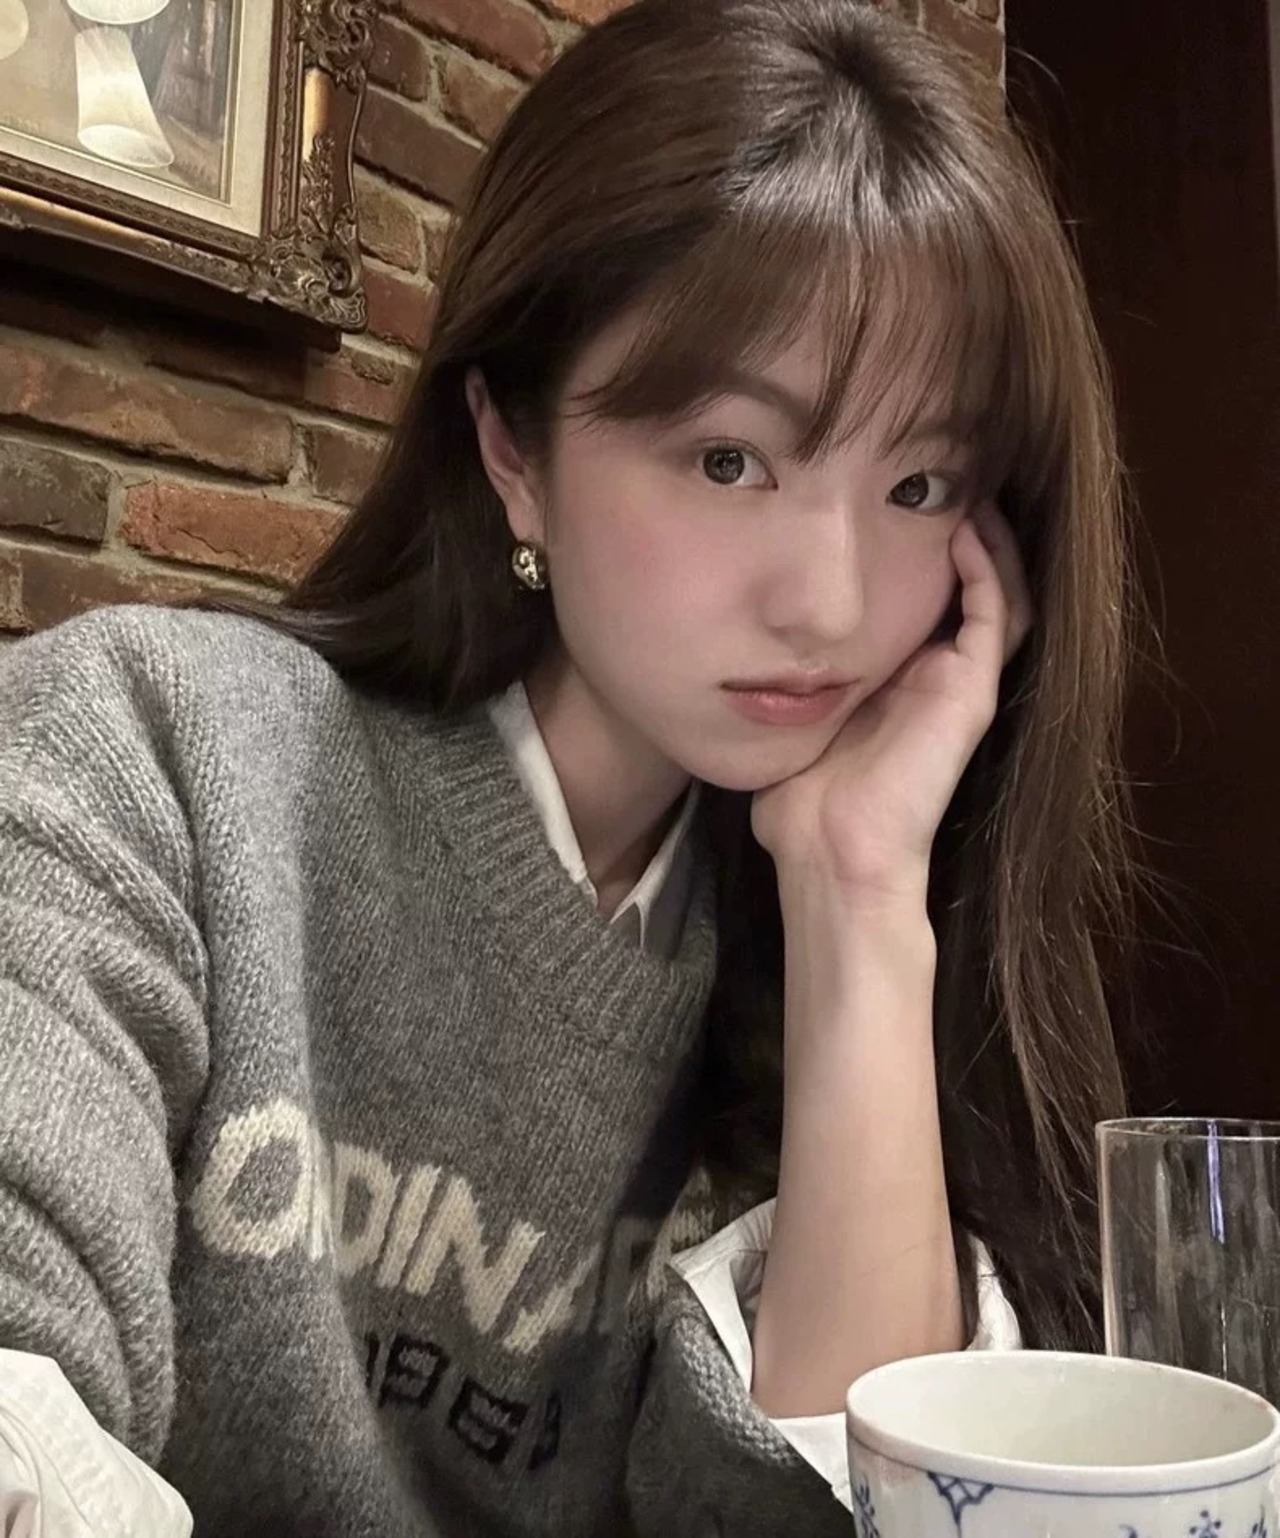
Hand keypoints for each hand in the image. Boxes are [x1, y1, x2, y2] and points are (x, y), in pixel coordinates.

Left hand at [751, 504, 1033, 905]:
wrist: (830, 853)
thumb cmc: (800, 802)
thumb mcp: (789, 717)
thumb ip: (783, 679)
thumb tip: (739, 643)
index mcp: (897, 681)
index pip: (924, 599)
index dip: (918, 549)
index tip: (889, 498)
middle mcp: (934, 677)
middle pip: (968, 586)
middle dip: (961, 529)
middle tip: (940, 476)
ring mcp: (958, 683)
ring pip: (998, 591)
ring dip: (987, 539)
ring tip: (967, 486)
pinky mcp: (971, 693)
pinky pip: (995, 615)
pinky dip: (986, 568)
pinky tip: (962, 528)